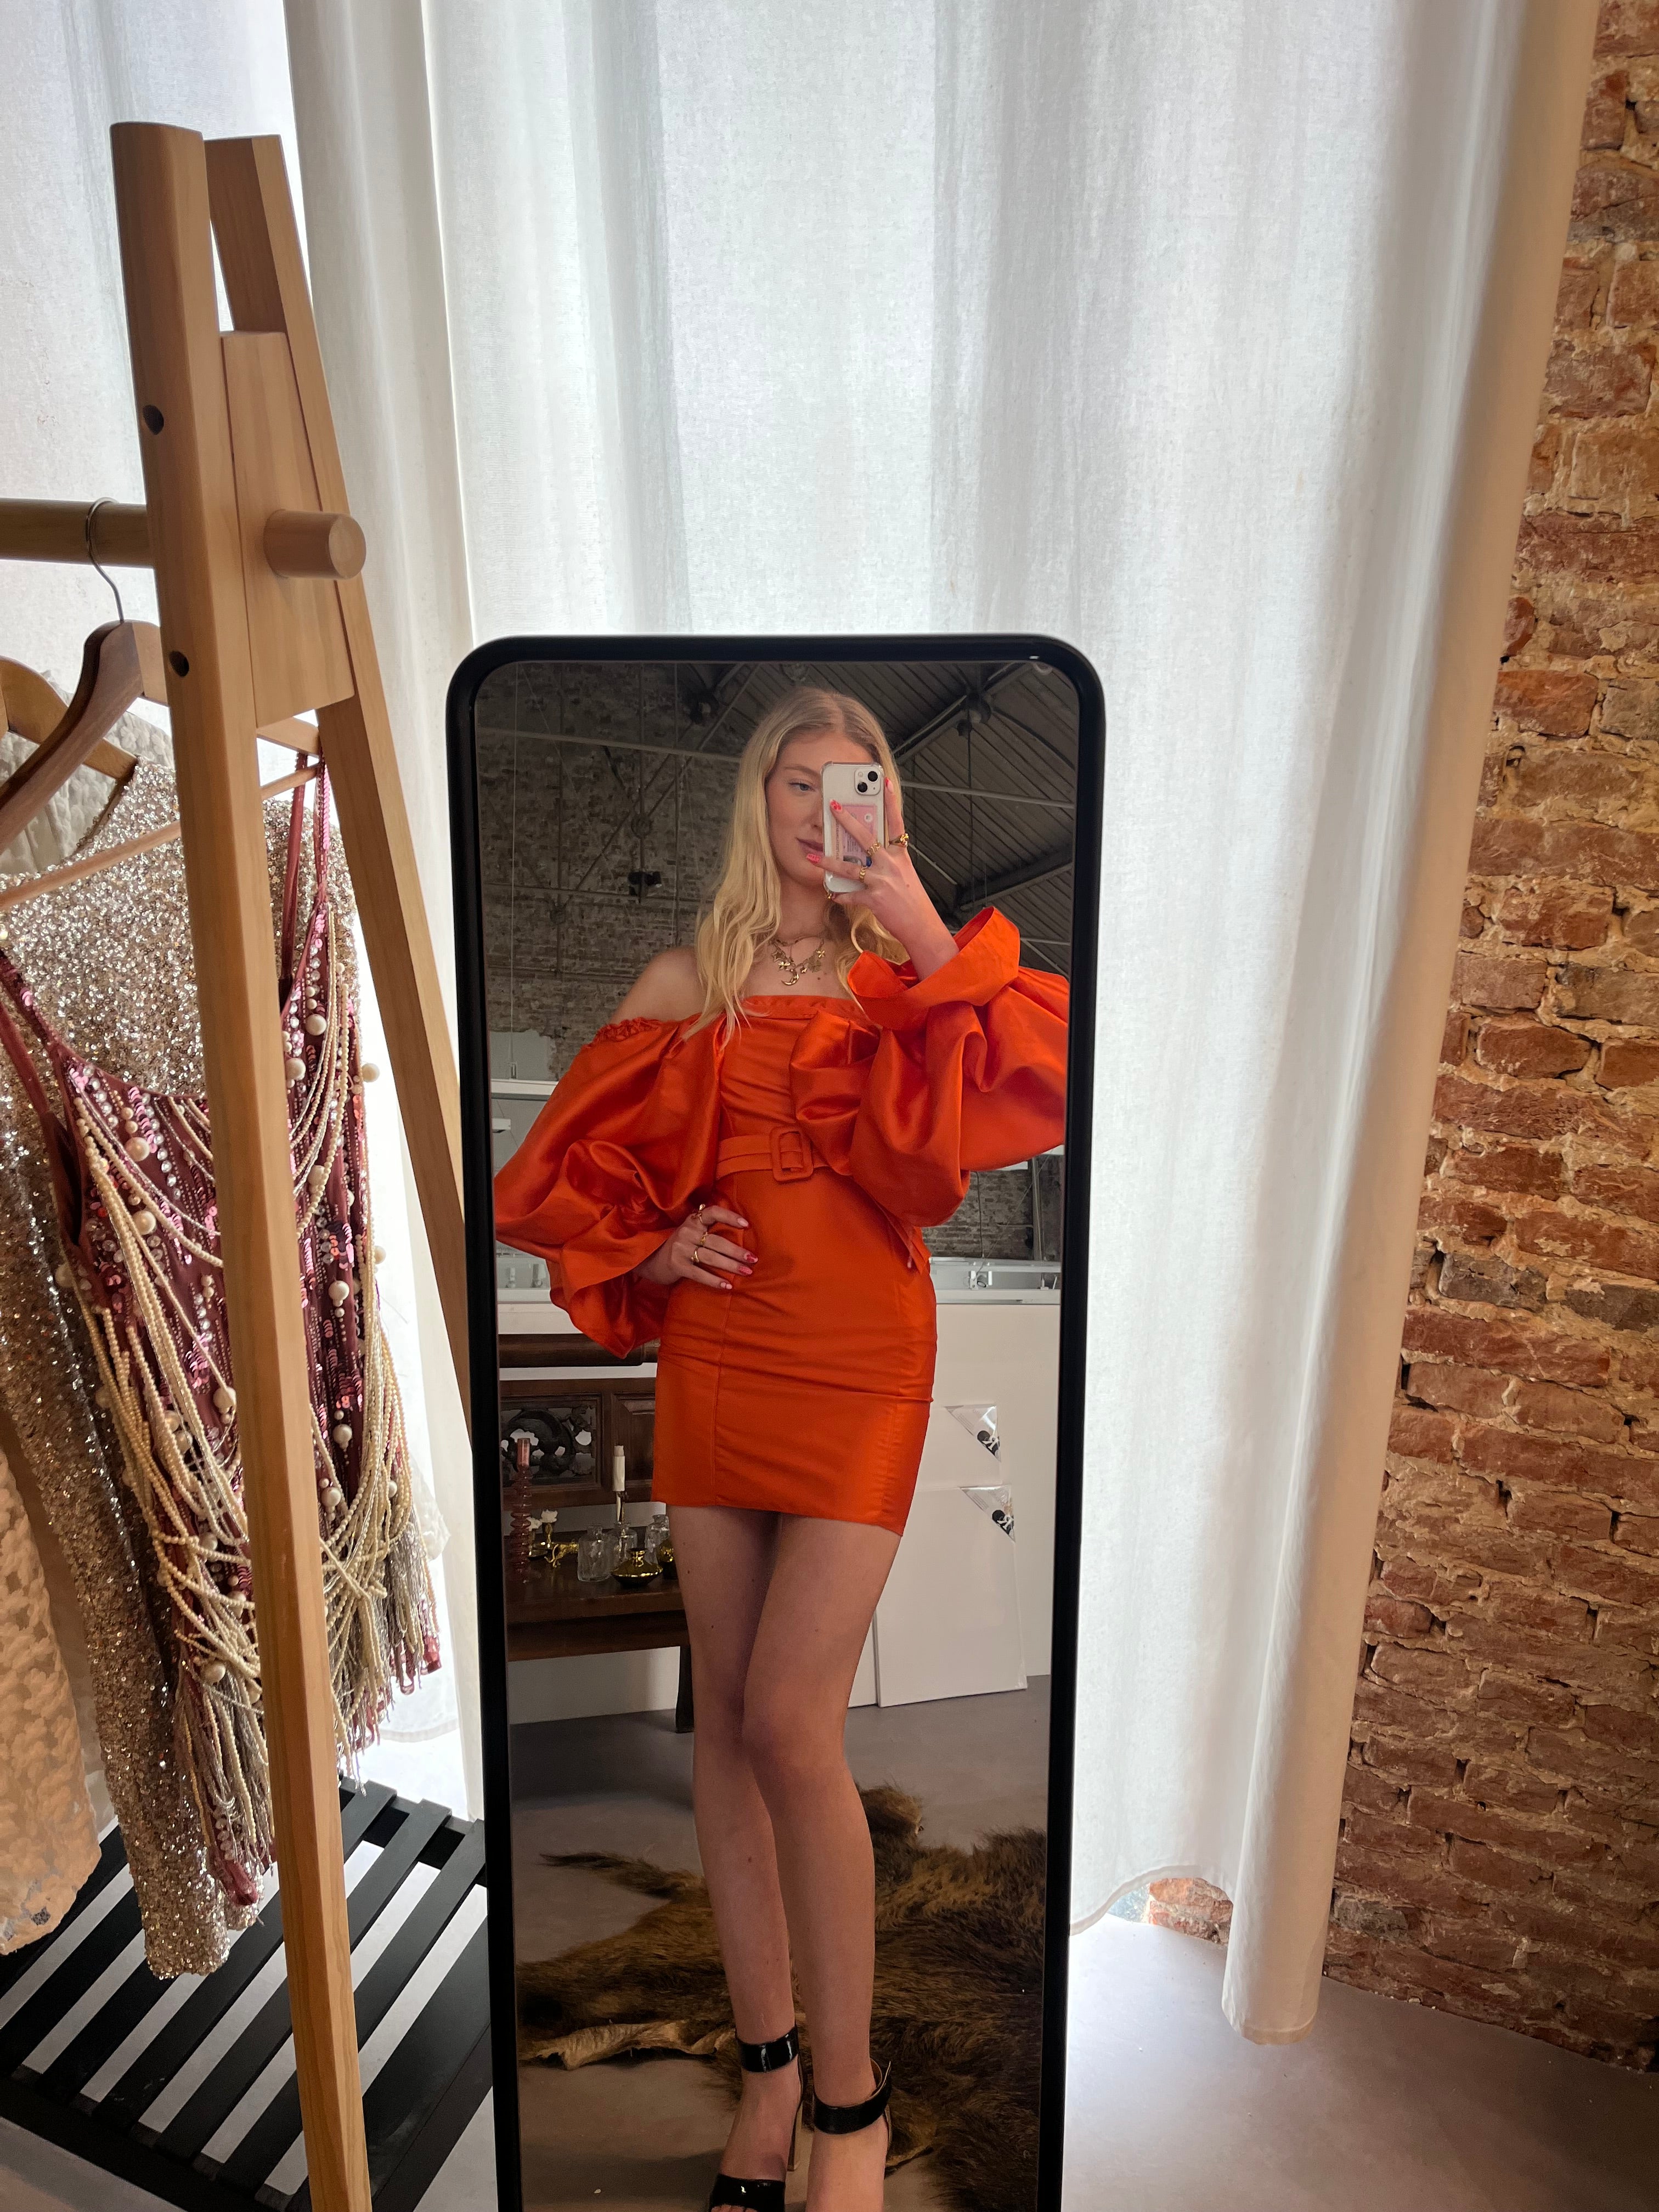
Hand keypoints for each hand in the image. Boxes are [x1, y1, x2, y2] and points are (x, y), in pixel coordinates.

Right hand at [636, 1205, 753, 1290]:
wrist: (653, 1260)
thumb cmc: (681, 1245)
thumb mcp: (692, 1231)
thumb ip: (709, 1228)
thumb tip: (742, 1232)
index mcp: (693, 1220)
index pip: (713, 1212)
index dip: (730, 1216)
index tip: (747, 1225)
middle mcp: (686, 1232)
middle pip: (717, 1241)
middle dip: (737, 1252)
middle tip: (753, 1259)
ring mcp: (680, 1248)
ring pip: (711, 1258)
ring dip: (731, 1266)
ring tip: (747, 1272)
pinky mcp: (677, 1265)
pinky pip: (700, 1274)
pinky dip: (715, 1280)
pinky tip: (728, 1286)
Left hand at [806, 777, 957, 977]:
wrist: (921, 925)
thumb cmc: (913, 900)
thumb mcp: (905, 874)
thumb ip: (889, 861)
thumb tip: (869, 854)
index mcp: (900, 856)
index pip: (895, 823)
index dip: (890, 801)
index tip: (883, 782)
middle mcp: (891, 865)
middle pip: (865, 837)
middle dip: (846, 821)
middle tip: (833, 806)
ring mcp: (882, 881)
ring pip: (850, 867)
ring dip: (828, 862)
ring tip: (812, 856)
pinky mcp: (874, 899)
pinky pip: (850, 895)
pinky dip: (840, 896)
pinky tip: (833, 894)